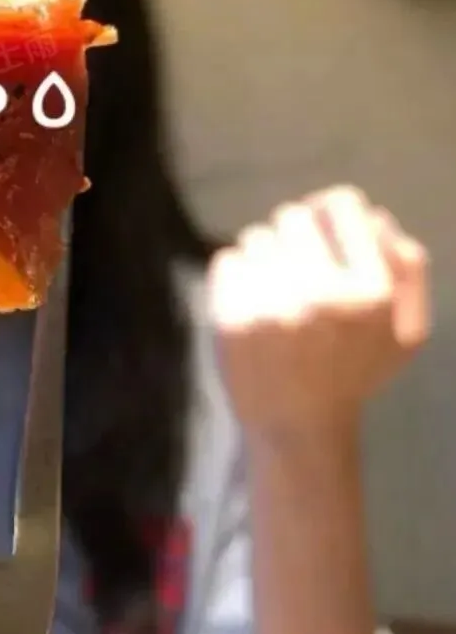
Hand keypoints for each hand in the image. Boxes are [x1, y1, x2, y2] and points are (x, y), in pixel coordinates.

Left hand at [208, 186, 428, 444]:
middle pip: (292, 216)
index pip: (343, 206)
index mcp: (373, 292)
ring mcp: (273, 305)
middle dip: (291, 237)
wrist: (297, 427)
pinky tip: (249, 305)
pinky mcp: (232, 316)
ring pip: (255, 237)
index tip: (321, 229)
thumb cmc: (353, 373)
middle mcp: (323, 293)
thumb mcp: (405, 330)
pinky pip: (227, 260)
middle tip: (293, 269)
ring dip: (262, 258)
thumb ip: (406, 270)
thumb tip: (375, 215)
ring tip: (273, 294)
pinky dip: (234, 276)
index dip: (329, 211)